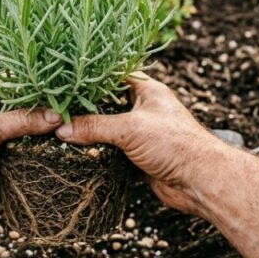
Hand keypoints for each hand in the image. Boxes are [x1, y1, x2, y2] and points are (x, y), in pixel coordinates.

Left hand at [0, 90, 61, 217]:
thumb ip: (22, 121)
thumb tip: (56, 116)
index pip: (11, 89)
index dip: (33, 88)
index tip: (59, 88)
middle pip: (20, 116)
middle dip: (41, 117)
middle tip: (69, 114)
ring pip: (22, 139)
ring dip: (39, 140)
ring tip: (67, 134)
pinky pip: (19, 162)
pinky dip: (33, 161)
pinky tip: (53, 156)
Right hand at [55, 74, 226, 214]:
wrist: (201, 181)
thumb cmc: (175, 144)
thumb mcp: (130, 128)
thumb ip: (95, 126)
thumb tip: (62, 129)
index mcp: (148, 91)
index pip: (114, 76)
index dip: (91, 77)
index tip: (66, 80)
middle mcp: (144, 109)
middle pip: (108, 105)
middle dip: (86, 109)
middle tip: (57, 108)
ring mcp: (142, 134)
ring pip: (109, 130)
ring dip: (90, 134)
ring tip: (60, 130)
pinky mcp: (139, 157)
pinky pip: (113, 152)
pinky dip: (98, 154)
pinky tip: (77, 154)